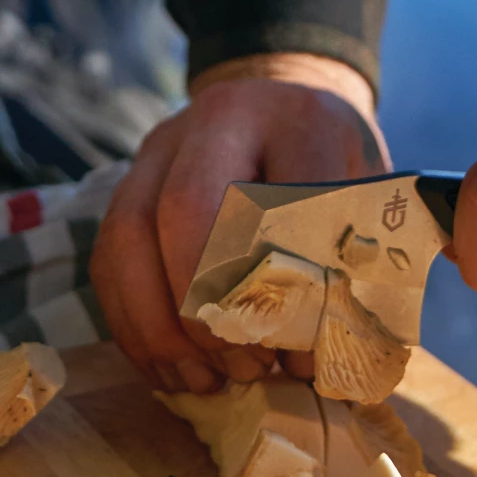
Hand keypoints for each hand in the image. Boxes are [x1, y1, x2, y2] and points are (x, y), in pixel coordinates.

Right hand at [91, 53, 389, 391]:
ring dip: (161, 325)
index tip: (305, 353)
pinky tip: (170, 369)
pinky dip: (133, 323)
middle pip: (185, 208)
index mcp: (297, 119)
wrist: (284, 97)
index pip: (284, 198)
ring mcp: (162, 146)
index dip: (288, 284)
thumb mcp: (369, 193)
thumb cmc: (335, 161)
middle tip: (247, 364)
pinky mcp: (129, 179)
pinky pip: (108, 256)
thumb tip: (319, 362)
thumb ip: (357, 261)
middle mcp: (218, 119)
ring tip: (209, 378)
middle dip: (207, 304)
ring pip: (129, 234)